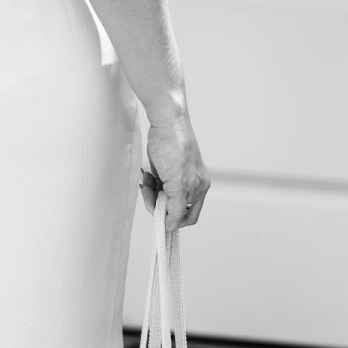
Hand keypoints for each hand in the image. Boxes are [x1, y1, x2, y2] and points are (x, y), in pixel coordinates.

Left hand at [140, 117, 210, 231]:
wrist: (165, 120)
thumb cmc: (174, 148)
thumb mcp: (177, 184)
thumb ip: (177, 208)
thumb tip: (172, 226)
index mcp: (200, 189)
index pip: (189, 217)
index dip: (174, 221)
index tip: (159, 217)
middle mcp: (192, 185)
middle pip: (172, 209)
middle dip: (158, 203)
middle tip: (149, 193)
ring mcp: (178, 178)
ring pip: (162, 199)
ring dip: (152, 193)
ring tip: (148, 180)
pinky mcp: (167, 171)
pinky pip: (157, 187)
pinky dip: (150, 184)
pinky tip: (147, 174)